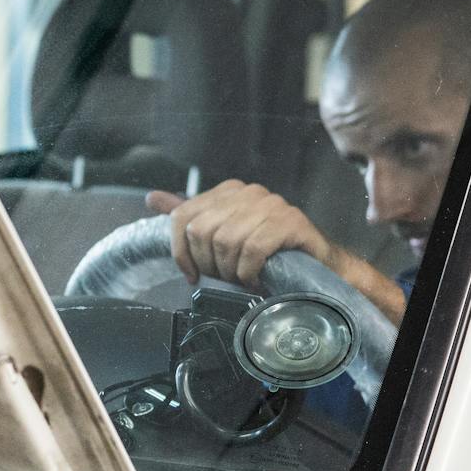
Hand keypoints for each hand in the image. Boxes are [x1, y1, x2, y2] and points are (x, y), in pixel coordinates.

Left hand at [147, 180, 407, 322]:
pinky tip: (256, 278)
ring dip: (231, 270)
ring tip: (242, 279)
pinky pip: (254, 248)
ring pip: (227, 241)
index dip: (181, 251)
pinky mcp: (291, 222)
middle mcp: (249, 192)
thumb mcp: (222, 235)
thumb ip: (189, 216)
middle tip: (225, 279)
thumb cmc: (266, 255)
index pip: (182, 216)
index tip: (192, 274)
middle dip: (208, 264)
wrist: (318, 269)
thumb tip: (152, 198)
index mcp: (229, 191)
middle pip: (202, 231)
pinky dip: (249, 270)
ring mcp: (272, 205)